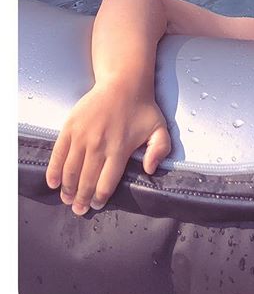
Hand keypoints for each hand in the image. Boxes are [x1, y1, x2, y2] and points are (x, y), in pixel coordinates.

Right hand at [45, 81, 171, 215]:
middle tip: (79, 210)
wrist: (123, 83)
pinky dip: (54, 171)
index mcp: (119, 149)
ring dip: (68, 189)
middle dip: (82, 199)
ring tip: (68, 200)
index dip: (100, 198)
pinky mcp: (70, 128)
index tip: (97, 205)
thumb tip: (150, 170)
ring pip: (70, 171)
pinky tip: (54, 183)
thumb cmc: (142, 108)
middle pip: (86, 181)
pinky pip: (58, 154)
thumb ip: (159, 150)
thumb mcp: (159, 128)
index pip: (106, 183)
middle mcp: (99, 146)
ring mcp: (82, 137)